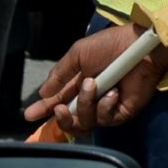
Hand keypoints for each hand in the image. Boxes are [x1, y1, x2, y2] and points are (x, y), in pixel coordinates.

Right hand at [24, 22, 166, 134]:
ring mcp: (106, 107)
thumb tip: (43, 94)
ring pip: (84, 122)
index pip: (58, 100)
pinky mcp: (121, 113)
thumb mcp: (78, 54)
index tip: (29, 115)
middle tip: (60, 108)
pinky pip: (104, 120)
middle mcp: (90, 98)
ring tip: (94, 84)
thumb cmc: (110, 45)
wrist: (138, 47)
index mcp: (79, 84)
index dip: (43, 109)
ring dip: (85, 104)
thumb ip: (60, 74)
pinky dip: (105, 107)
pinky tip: (113, 93)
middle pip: (70, 120)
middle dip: (62, 117)